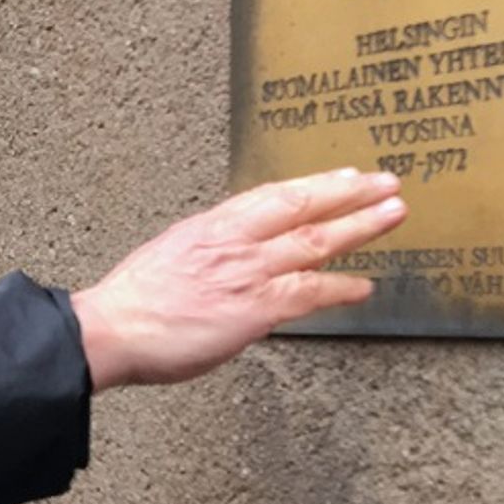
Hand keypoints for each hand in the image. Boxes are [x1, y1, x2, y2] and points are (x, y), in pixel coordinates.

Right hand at [71, 168, 405, 390]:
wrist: (110, 328)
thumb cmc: (131, 304)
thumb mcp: (169, 258)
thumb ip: (208, 256)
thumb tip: (232, 265)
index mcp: (209, 226)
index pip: (271, 195)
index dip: (312, 184)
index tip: (342, 175)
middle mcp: (232, 240)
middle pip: (301, 204)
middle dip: (348, 190)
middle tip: (386, 182)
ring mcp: (246, 271)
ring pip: (314, 239)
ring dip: (359, 225)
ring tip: (393, 213)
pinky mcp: (253, 307)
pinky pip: (308, 292)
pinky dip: (340, 287)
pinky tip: (365, 285)